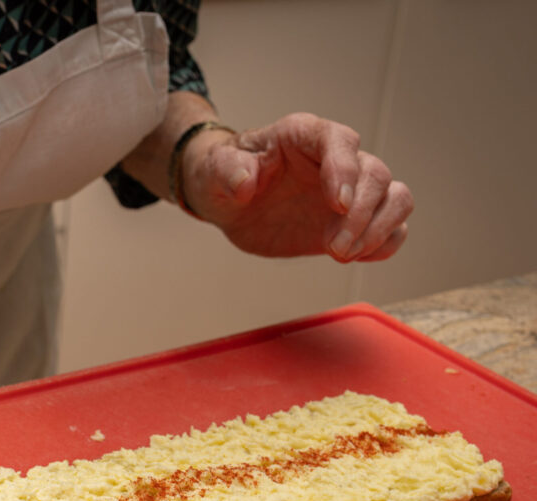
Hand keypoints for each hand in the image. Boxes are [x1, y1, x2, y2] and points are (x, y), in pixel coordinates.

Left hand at [181, 112, 412, 260]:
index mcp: (304, 136)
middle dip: (361, 215)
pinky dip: (384, 243)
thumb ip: (228, 171)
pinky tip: (356, 256)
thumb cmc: (223, 177)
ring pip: (396, 197)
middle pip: (376, 174)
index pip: (340, 141)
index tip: (337, 204)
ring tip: (342, 254)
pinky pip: (392, 227)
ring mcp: (350, 189)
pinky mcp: (354, 219)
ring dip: (379, 229)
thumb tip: (245, 182)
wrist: (229, 203)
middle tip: (333, 248)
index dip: (346, 170)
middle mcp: (336, 159)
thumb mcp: (214, 171)